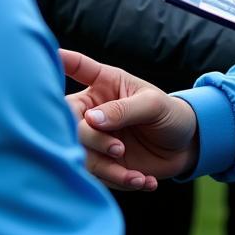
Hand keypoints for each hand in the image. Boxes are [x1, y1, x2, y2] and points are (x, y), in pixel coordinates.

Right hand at [61, 50, 199, 190]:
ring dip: (106, 168)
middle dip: (91, 139)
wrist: (184, 145)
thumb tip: (91, 119)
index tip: (50, 53)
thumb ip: (123, 109)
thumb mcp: (153, 105)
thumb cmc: (170, 114)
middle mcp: (94, 110)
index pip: (79, 68)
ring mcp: (96, 137)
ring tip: (136, 174)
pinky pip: (98, 176)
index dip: (63, 60)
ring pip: (81, 154)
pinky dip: (120, 181)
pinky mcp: (102, 163)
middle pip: (71, 123)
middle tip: (118, 148)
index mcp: (106, 83)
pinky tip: (144, 181)